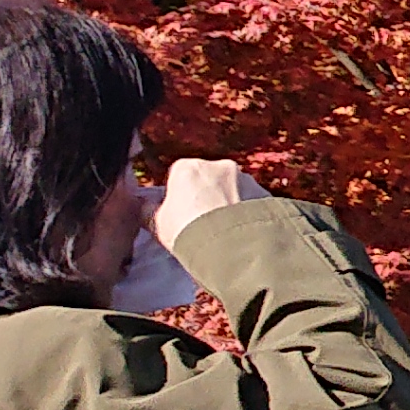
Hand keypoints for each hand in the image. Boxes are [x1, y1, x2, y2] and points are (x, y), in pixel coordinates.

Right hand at [148, 156, 275, 251]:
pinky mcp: (266, 193)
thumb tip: (143, 206)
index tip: (181, 214)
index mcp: (189, 167)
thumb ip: (150, 210)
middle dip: (208, 197)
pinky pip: (253, 201)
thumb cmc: (187, 230)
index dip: (179, 195)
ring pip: (234, 189)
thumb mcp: (158, 223)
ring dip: (230, 203)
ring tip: (225, 229)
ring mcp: (246, 178)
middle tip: (204, 222)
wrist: (231, 243)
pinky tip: (243, 230)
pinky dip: (248, 212)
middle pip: (210, 179)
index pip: (180, 175)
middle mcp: (220, 165)